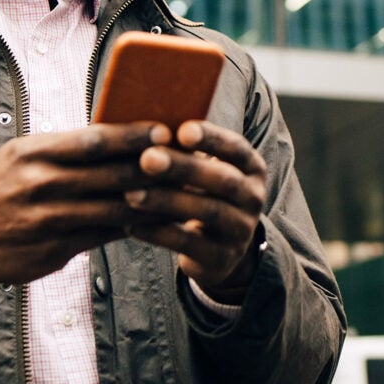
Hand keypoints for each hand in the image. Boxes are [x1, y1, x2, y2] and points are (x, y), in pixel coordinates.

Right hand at [0, 122, 172, 285]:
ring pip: (112, 209)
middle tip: (189, 162)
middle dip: (153, 168)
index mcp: (33, 152)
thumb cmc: (2, 187)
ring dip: (151, 202)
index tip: (165, 130)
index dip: (133, 136)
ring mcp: (47, 220)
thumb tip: (123, 137)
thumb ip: (67, 149)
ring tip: (183, 194)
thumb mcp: (24, 156)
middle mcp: (39, 184)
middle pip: (109, 174)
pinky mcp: (53, 250)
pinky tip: (155, 222)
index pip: (93, 139)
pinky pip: (103, 237)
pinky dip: (132, 228)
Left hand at [123, 120, 267, 302]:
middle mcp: (253, 197)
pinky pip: (188, 244)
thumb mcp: (206, 172)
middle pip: (222, 179)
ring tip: (130, 193)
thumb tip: (144, 125)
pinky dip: (158, 233)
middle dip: (183, 167)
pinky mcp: (221, 258)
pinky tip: (130, 226)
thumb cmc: (203, 195)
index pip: (236, 148)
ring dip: (166, 201)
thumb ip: (186, 151)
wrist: (220, 251)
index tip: (182, 130)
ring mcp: (240, 230)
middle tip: (147, 159)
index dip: (211, 138)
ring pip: (206, 211)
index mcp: (251, 168)